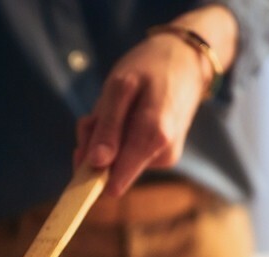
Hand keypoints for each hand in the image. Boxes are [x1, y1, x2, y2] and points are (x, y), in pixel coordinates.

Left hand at [73, 5, 236, 195]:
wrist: (187, 61)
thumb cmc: (151, 67)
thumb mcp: (121, 86)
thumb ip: (108, 127)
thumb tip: (95, 164)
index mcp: (153, 138)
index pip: (114, 184)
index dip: (90, 171)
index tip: (81, 147)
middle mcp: (162, 155)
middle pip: (111, 172)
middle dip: (94, 147)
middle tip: (95, 116)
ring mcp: (163, 157)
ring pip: (117, 163)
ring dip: (105, 139)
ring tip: (115, 108)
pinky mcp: (161, 155)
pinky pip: (128, 155)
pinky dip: (117, 137)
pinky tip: (125, 114)